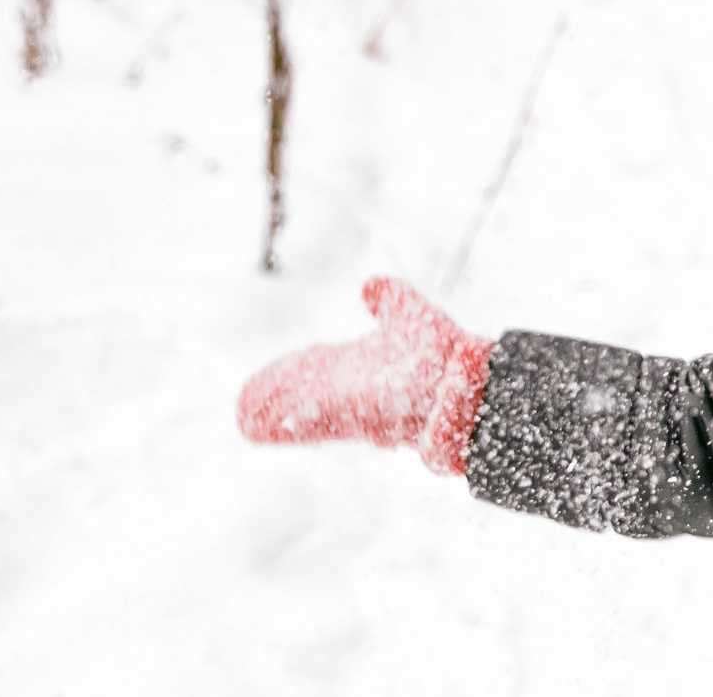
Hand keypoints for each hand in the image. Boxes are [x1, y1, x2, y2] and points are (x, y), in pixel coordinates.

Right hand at [236, 276, 492, 476]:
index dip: (286, 376)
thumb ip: (391, 300)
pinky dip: (296, 425)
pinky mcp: (363, 422)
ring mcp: (357, 408)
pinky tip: (268, 427)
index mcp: (360, 368)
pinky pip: (323, 424)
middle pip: (303, 395)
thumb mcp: (412, 317)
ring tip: (244, 423)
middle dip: (274, 400)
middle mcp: (354, 392)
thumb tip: (368, 285)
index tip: (255, 384)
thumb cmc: (446, 355)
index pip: (314, 370)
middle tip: (239, 409)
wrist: (473, 382)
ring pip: (307, 416)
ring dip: (278, 419)